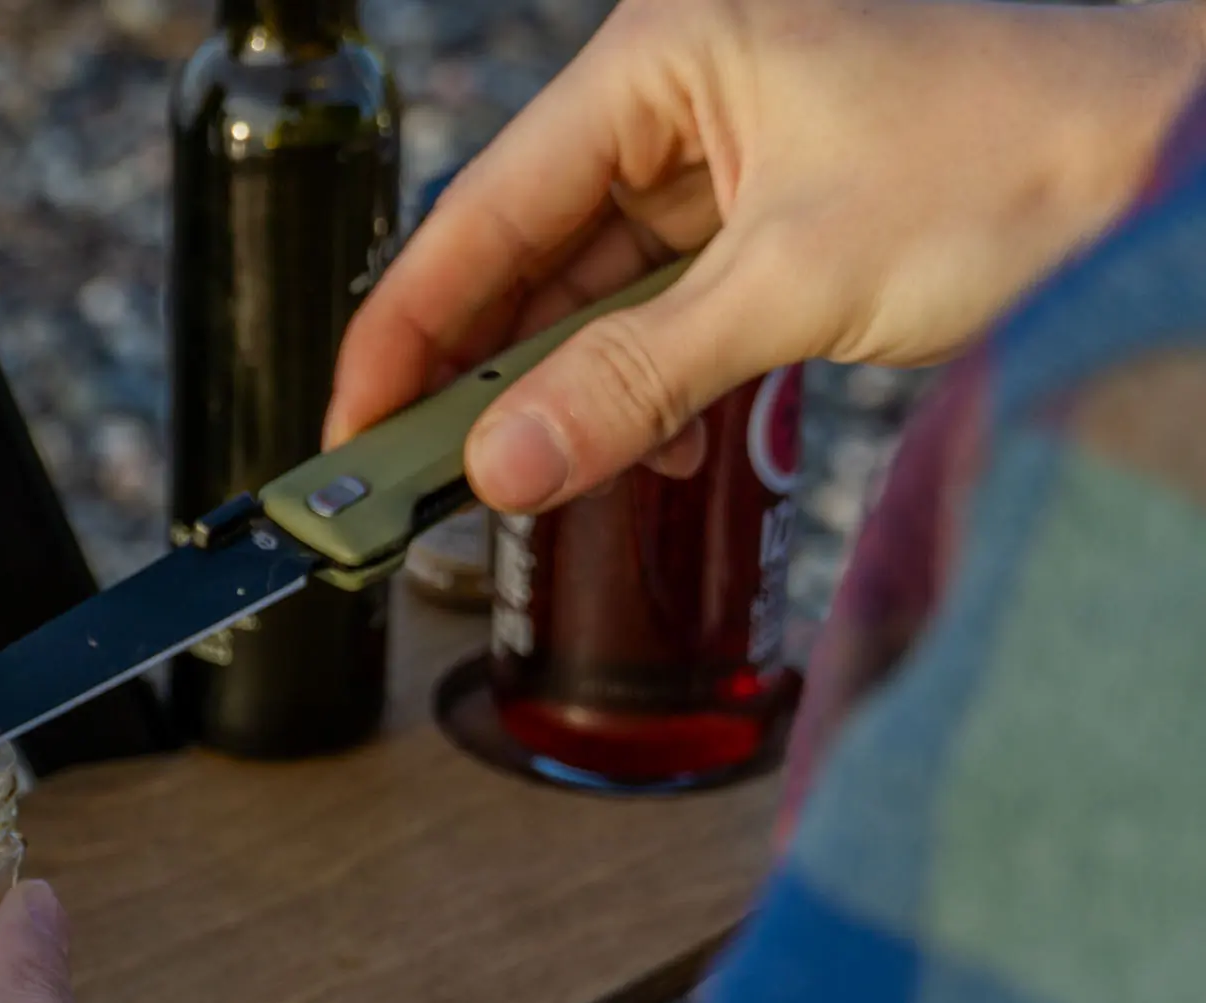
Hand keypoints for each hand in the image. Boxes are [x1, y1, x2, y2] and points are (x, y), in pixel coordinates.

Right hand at [326, 0, 1205, 511]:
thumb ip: (632, 385)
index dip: (408, 329)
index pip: (487, 208)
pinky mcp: (783, 207)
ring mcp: (736, 146)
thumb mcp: (796, 286)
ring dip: (565, 387)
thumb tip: (502, 469)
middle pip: (531, 248)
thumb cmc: (1025, 158)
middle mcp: (688, 85)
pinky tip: (627, 448)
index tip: (352, 426)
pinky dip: (643, 380)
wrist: (1173, 157)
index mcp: (669, 51)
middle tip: (414, 476)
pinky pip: (670, 304)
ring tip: (519, 478)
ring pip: (599, 286)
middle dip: (482, 369)